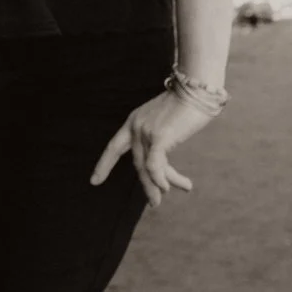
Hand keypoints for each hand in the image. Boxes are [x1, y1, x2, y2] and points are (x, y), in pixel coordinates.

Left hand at [91, 87, 210, 205]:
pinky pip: (155, 164)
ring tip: (166, 198)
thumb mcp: (167, 123)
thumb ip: (161, 139)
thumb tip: (164, 160)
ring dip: (159, 186)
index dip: (104, 165)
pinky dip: (159, 178)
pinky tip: (167, 187)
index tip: (94, 181)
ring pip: (147, 168)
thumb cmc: (187, 105)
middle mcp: (135, 128)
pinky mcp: (160, 136)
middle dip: (147, 186)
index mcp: (133, 123)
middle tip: (155, 203)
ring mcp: (146, 132)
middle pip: (137, 164)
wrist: (196, 88)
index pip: (114, 147)